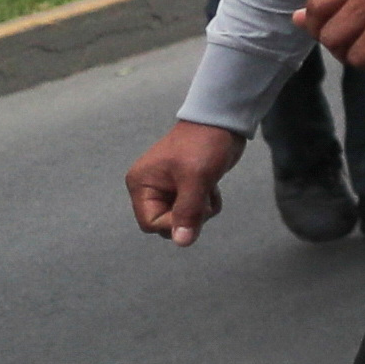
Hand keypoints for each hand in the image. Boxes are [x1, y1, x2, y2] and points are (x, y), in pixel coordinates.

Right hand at [127, 120, 245, 245]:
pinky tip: (212, 186)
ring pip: (182, 218)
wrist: (222, 121)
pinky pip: (192, 209)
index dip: (174, 223)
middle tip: (204, 199)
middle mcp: (149, 189)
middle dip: (189, 217)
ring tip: (208, 189)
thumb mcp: (196, 178)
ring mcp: (167, 188)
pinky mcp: (185, 186)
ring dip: (200, 210)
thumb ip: (188, 211)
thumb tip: (182, 242)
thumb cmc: (204, 145)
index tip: (195, 208)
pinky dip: (205, 203)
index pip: (151, 223)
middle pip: (166, 223)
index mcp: (141, 185)